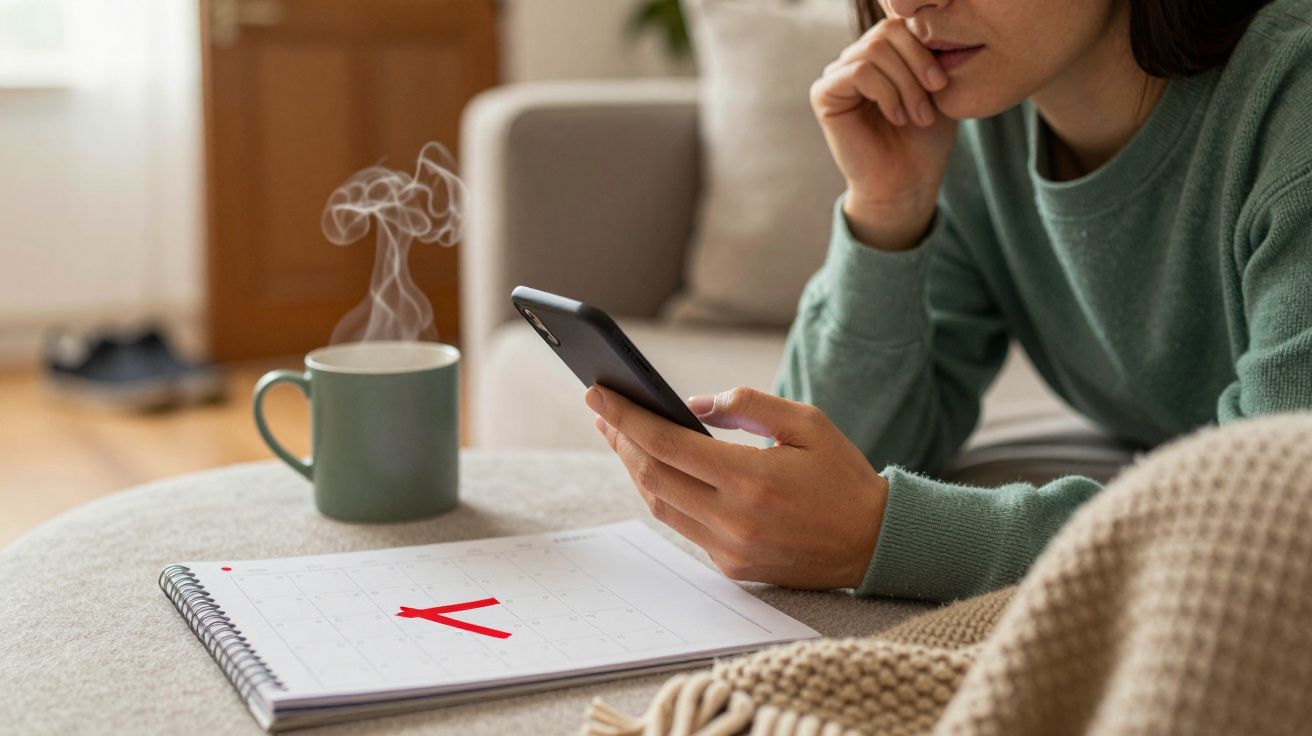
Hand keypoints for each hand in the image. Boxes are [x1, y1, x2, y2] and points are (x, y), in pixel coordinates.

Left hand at [585, 385, 887, 589]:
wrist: (875, 543)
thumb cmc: (842, 476)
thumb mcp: (807, 422)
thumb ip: (748, 405)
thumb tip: (689, 405)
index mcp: (751, 478)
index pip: (665, 444)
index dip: (624, 417)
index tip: (597, 393)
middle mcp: (733, 519)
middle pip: (650, 475)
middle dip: (619, 439)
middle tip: (602, 410)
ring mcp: (729, 548)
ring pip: (659, 504)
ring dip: (634, 468)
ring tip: (622, 436)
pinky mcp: (731, 566)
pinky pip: (683, 526)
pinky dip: (665, 494)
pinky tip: (658, 469)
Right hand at [810, 16, 958, 249]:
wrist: (906, 184)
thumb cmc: (924, 141)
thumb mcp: (936, 89)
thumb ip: (929, 54)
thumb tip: (927, 19)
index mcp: (881, 55)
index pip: (899, 24)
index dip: (924, 47)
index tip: (942, 83)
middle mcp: (855, 60)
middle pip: (887, 32)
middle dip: (916, 64)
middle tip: (933, 97)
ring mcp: (838, 75)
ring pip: (874, 50)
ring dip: (904, 84)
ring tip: (917, 116)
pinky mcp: (824, 94)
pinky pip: (858, 70)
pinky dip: (885, 92)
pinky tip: (896, 117)